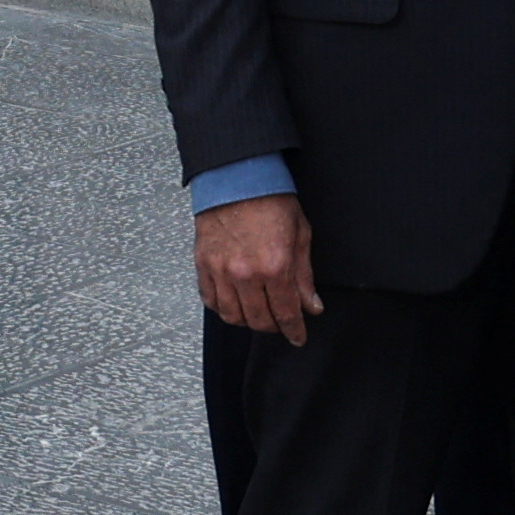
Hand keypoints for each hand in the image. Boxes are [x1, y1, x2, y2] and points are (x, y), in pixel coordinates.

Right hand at [195, 193, 321, 344]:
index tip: (298, 336)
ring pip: (232, 316)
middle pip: (259, 320)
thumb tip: (311, 305)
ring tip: (257, 315)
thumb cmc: (270, 200)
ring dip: (247, 321)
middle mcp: (246, 274)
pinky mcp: (203, 264)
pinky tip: (234, 304)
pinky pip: (210, 300)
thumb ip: (304, 276)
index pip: (286, 313)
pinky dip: (223, 308)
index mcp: (275, 266)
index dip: (294, 330)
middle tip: (280, 324)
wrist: (236, 178)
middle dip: (273, 327)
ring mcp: (221, 271)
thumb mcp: (300, 236)